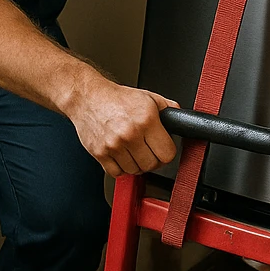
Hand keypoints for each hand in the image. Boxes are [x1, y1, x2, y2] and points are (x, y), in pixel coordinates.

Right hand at [64, 74, 178, 176]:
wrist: (88, 98)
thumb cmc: (117, 98)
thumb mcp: (149, 97)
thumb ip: (168, 108)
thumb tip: (181, 120)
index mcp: (146, 120)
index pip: (167, 153)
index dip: (167, 153)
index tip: (163, 149)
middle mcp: (131, 134)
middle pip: (152, 165)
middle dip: (153, 160)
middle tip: (149, 152)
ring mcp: (114, 146)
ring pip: (134, 171)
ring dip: (137, 165)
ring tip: (134, 152)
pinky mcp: (100, 154)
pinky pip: (117, 173)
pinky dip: (121, 168)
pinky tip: (122, 156)